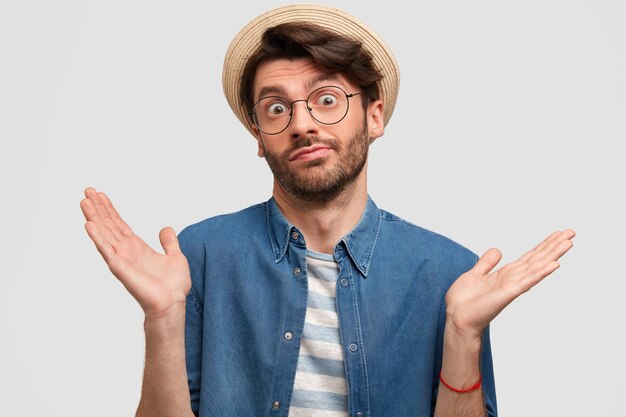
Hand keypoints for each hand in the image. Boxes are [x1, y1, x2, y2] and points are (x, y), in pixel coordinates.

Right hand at [80, 187, 190, 319]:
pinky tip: (89, 225)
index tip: (100, 195)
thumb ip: (169, 242)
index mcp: (138, 248)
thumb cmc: (173, 286)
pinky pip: (107, 250)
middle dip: (98, 208)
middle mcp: (127, 252)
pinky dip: (98, 237)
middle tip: (87, 190)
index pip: (120, 225)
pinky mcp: (120, 268)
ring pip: (104, 234)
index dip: (110, 210)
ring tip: (84, 202)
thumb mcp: (175, 257)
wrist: (173, 303)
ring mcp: (122, 259)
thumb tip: (165, 228)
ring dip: (94, 218)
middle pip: (109, 225)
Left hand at [445, 229, 574, 339]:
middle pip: (538, 259)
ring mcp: (512, 286)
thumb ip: (487, 263)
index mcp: (506, 273)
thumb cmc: (464, 301)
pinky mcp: (508, 293)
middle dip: (554, 246)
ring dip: (553, 255)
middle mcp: (513, 278)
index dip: (545, 244)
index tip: (559, 233)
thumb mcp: (474, 274)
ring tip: (568, 243)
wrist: (457, 317)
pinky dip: (540, 273)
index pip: (530, 256)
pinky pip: (527, 281)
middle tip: (571, 233)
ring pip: (537, 267)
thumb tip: (498, 250)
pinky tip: (554, 265)